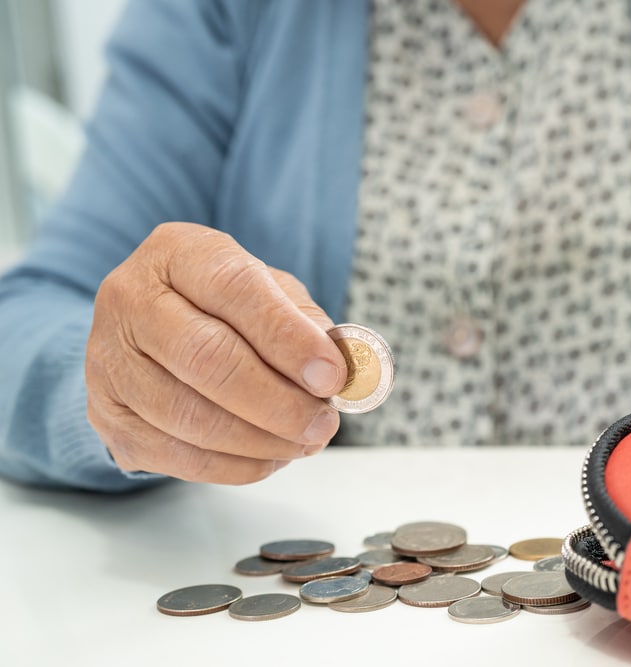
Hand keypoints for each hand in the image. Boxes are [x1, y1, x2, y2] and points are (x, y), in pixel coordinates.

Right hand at [86, 222, 345, 483]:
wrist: (154, 333)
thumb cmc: (226, 308)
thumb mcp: (270, 292)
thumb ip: (307, 324)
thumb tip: (339, 371)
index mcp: (178, 254)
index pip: (235, 290)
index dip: (288, 338)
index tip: (332, 376)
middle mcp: (131, 300)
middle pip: (207, 358)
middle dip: (278, 401)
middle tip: (324, 423)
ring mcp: (110, 360)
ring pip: (190, 416)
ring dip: (261, 440)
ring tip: (305, 441)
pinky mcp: (109, 416)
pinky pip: (177, 455)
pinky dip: (235, 466)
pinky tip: (272, 457)